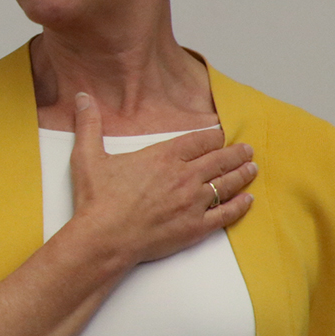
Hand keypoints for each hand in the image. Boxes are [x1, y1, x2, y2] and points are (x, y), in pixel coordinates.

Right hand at [69, 91, 256, 265]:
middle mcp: (184, 176)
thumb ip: (89, 124)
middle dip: (236, 153)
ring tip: (253, 169)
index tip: (220, 134)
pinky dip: (240, 206)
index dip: (212, 135)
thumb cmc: (97, 199)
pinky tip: (248, 200)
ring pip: (227, 185)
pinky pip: (226, 214)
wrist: (105, 238)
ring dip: (242, 175)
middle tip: (248, 150)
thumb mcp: (88, 156)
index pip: (198, 140)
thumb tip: (82, 97)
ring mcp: (193, 203)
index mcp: (163, 156)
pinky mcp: (196, 228)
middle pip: (219, 160)